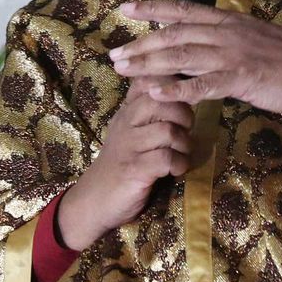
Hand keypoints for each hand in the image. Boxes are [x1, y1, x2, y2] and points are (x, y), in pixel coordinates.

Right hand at [55, 74, 191, 250]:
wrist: (93, 201)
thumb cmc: (120, 163)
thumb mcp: (130, 131)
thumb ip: (148, 111)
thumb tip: (178, 89)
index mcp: (127, 111)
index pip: (147, 80)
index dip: (171, 83)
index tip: (182, 98)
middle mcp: (125, 123)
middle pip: (160, 100)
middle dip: (184, 113)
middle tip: (187, 129)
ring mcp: (128, 146)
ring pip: (167, 130)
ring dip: (184, 143)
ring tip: (182, 153)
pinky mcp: (133, 170)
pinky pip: (166, 158)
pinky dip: (179, 164)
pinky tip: (176, 170)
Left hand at [110, 0, 281, 115]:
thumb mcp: (256, 39)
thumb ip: (229, 40)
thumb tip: (207, 45)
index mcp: (229, 20)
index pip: (183, 10)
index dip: (153, 8)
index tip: (125, 8)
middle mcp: (226, 32)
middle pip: (174, 34)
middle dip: (142, 43)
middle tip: (115, 54)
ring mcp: (233, 53)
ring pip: (182, 56)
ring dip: (149, 64)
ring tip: (124, 71)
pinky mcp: (242, 78)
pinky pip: (203, 85)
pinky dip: (177, 90)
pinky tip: (156, 94)